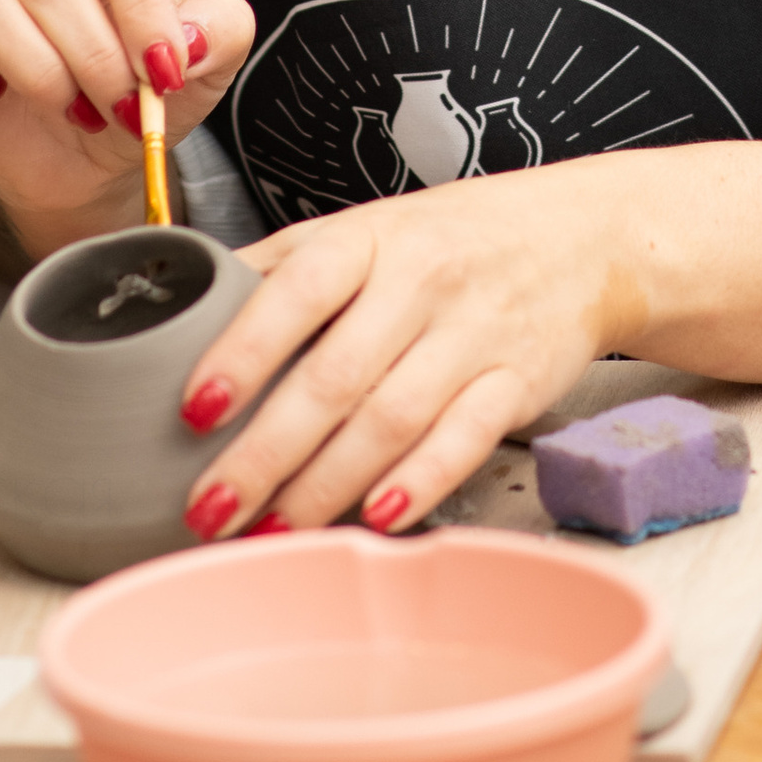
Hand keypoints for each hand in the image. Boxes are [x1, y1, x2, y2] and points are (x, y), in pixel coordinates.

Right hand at [0, 0, 253, 263]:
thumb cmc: (142, 88)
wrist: (90, 158)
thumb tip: (190, 37)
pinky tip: (0, 104)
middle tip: (124, 108)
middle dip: (97, 58)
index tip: (166, 71)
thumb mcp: (205, 65)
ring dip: (42, 76)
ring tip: (76, 110)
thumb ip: (222, 30)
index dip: (141, 6)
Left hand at [171, 161, 625, 541]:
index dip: (243, 351)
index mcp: (369, 238)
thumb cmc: (450, 240)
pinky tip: (374, 519)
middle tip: (210, 507)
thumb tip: (182, 302)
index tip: (194, 408)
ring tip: (271, 532)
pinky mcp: (516, 382)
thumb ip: (281, 267)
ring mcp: (473, 333)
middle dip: (267, 451)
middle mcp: (421, 282)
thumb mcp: (365, 229)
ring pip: (392, 418)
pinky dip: (418, 483)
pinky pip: (464, 439)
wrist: (579, 238)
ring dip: (326, 485)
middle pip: (336, 376)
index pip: (296, 291)